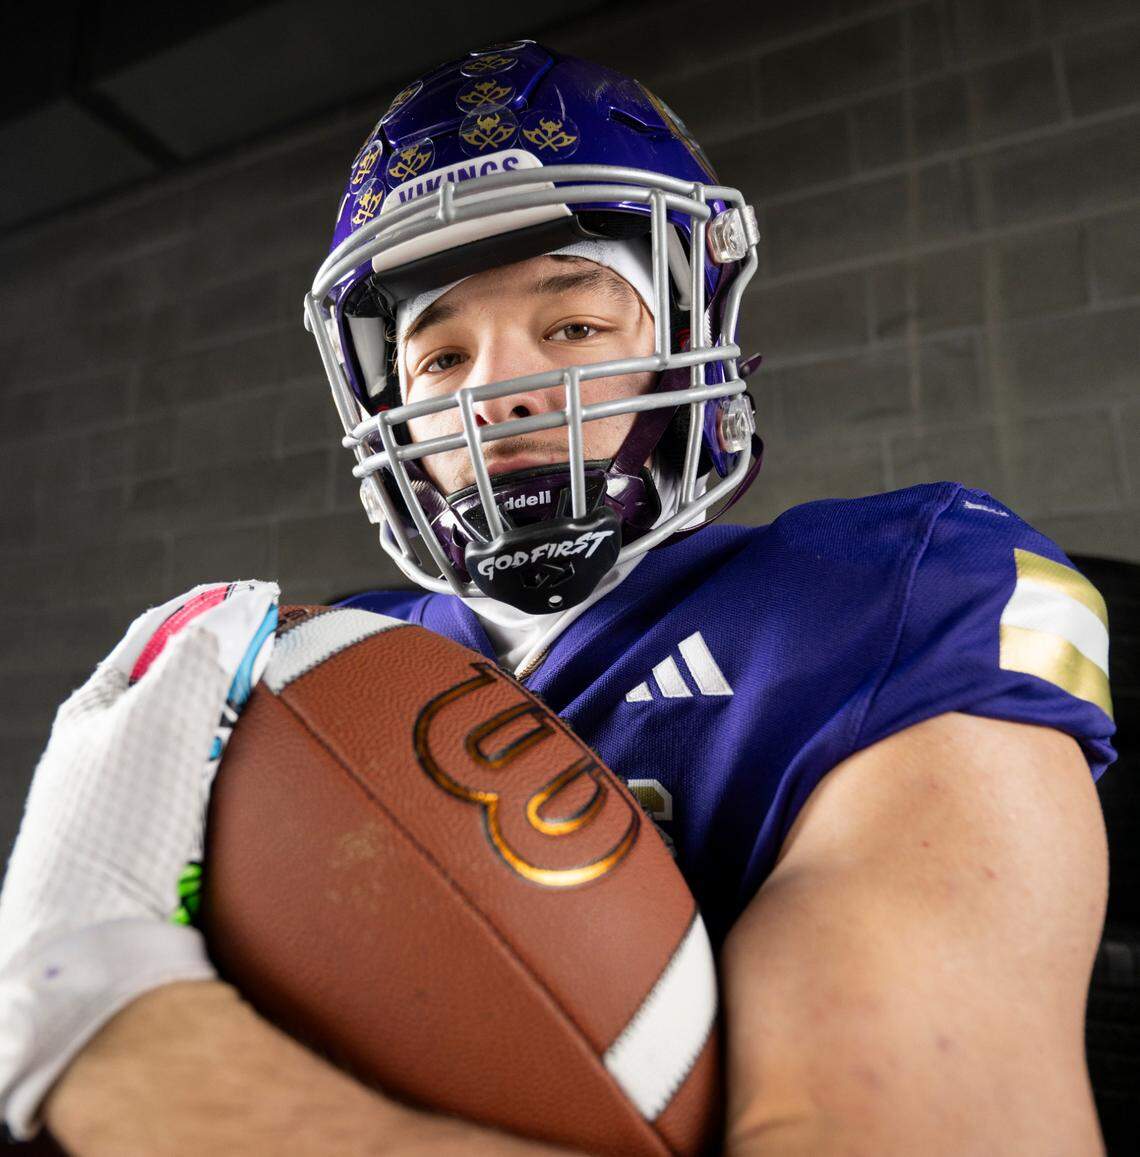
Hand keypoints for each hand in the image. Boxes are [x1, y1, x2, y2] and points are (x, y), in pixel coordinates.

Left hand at [0, 580, 279, 1139]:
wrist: (98, 942)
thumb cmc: (114, 828)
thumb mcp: (158, 718)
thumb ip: (196, 659)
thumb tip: (227, 616)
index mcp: (92, 709)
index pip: (154, 635)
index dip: (205, 608)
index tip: (253, 594)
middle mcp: (106, 749)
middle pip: (178, 684)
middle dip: (226, 664)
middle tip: (271, 653)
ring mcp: (130, 796)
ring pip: (196, 735)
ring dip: (233, 718)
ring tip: (265, 711)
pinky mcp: (158, 839)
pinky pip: (205, 782)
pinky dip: (232, 765)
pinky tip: (250, 775)